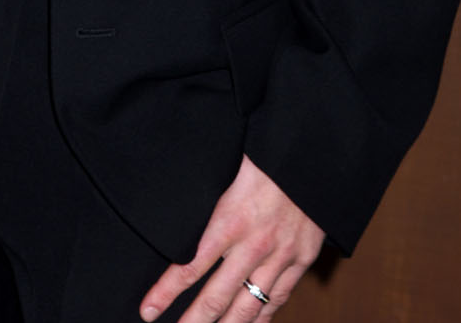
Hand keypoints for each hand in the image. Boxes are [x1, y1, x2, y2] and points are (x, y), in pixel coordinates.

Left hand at [140, 156, 323, 321]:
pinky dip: (260, 317)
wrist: (313, 155)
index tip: (148, 310)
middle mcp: (254, 245)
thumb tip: (174, 206)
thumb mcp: (226, 170)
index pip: (190, 266)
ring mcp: (280, 256)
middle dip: (193, 321)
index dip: (166, 292)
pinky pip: (277, 299)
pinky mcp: (301, 260)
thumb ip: (205, 197)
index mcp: (230, 220)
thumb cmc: (265, 155)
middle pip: (216, 297)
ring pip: (248, 307)